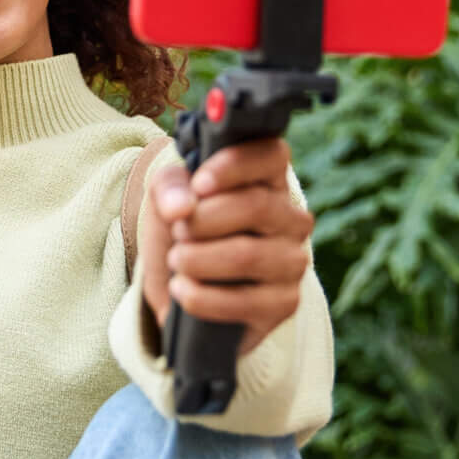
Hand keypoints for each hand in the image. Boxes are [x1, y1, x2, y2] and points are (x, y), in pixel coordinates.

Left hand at [138, 137, 311, 356]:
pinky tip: (181, 289)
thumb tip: (182, 207)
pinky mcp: (284, 303)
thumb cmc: (181, 232)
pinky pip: (244, 302)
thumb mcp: (166, 199)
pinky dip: (200, 296)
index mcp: (268, 180)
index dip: (234, 166)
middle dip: (203, 220)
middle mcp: (291, 218)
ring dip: (197, 259)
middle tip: (178, 231)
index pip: (272, 155)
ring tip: (177, 260)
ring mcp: (293, 261)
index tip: (199, 185)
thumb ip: (169, 188)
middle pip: (257, 206)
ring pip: (247, 255)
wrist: (177, 289)